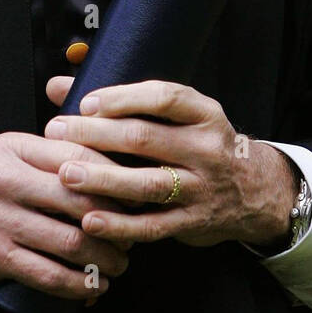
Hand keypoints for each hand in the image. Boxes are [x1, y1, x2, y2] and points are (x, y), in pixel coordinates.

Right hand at [0, 131, 130, 299]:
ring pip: (70, 240)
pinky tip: (93, 288)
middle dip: (118, 222)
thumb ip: (44, 154)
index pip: (80, 157)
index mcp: (16, 149)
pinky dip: (77, 285)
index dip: (115, 177)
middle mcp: (10, 180)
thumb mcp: (1, 154)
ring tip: (119, 264)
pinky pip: (47, 274)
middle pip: (82, 200)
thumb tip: (101, 163)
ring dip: (105, 258)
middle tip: (136, 234)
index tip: (137, 192)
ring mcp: (2, 219)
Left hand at [44, 77, 298, 250]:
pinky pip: (153, 226)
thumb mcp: (177, 116)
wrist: (254, 191)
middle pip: (146, 138)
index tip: (86, 102)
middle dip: (97, 134)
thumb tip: (57, 86)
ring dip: (103, 179)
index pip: (164, 98)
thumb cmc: (199, 144)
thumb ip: (121, 100)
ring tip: (66, 175)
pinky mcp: (192, 223)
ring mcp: (201, 188)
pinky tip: (90, 221)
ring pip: (148, 183)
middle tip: (56, 131)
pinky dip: (120, 226)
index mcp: (203, 114)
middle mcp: (207, 148)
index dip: (123, 98)